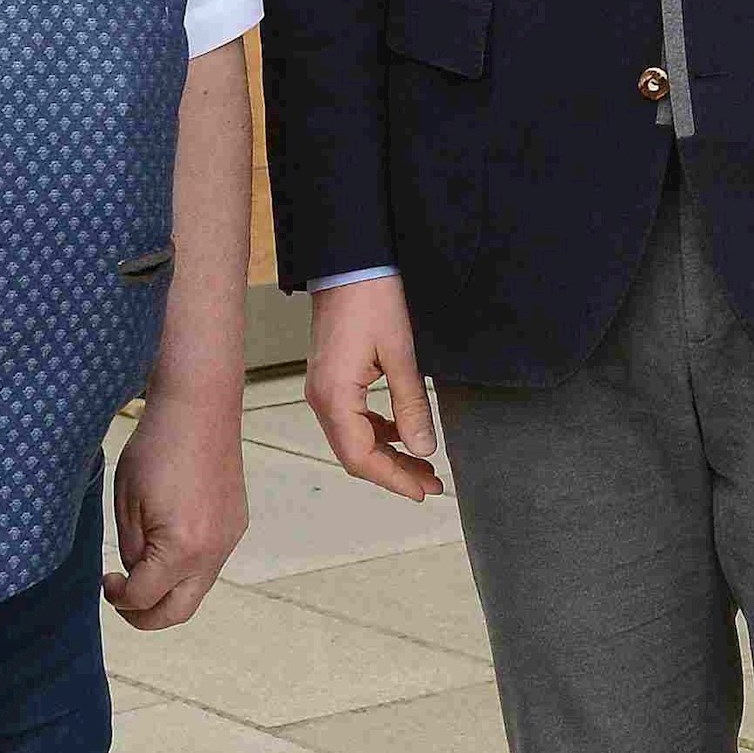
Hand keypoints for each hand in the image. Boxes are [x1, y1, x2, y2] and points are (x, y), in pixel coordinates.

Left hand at [106, 385, 248, 629]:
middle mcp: (213, 551)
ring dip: (167, 590)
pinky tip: (167, 544)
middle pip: (178, 611)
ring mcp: (229, 539)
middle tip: (122, 599)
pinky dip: (186, 569)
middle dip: (146, 615)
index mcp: (182, 548)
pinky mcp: (236, 526)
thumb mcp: (127, 503)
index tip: (106, 583)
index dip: (118, 598)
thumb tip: (138, 575)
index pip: (145, 597)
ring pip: (197, 589)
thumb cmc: (157, 449)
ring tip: (142, 567)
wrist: (199, 409)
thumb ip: (133, 550)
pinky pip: (210, 564)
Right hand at [307, 272, 443, 500]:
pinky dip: (378, 432)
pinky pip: (353, 418)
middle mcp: (322, 398)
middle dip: (394, 472)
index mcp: (334, 396)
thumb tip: (424, 449)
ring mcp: (323, 389)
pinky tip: (403, 433)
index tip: (424, 491)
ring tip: (424, 465)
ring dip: (388, 454)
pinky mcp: (332, 379)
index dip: (393, 479)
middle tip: (431, 485)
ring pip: (354, 439)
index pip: (361, 456)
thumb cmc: (372, 298)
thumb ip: (411, 405)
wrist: (349, 261)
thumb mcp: (401, 354)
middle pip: (355, 454)